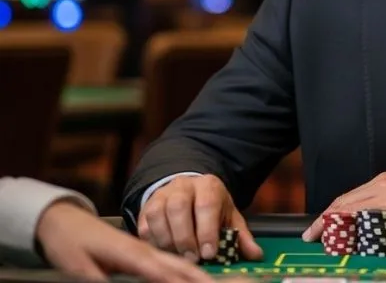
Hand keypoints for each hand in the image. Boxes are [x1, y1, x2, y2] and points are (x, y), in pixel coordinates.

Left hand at [36, 199, 213, 282]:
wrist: (63, 220)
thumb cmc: (68, 241)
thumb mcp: (75, 267)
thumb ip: (97, 279)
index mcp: (128, 253)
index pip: (160, 271)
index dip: (180, 281)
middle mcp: (141, 248)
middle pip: (177, 263)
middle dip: (198, 276)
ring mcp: (143, 247)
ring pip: (176, 260)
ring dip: (196, 271)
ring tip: (211, 281)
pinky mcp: (140, 250)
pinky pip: (168, 259)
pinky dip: (184, 268)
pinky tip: (191, 274)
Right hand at [138, 174, 262, 262]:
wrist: (188, 191)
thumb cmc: (210, 207)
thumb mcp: (228, 216)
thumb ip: (240, 236)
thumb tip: (256, 254)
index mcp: (208, 185)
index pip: (206, 204)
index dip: (207, 230)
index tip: (210, 253)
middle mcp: (183, 186)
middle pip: (179, 207)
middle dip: (185, 237)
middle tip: (193, 258)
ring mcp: (163, 195)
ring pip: (158, 214)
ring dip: (167, 240)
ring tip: (178, 257)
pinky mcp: (147, 207)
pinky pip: (144, 225)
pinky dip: (153, 242)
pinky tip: (164, 252)